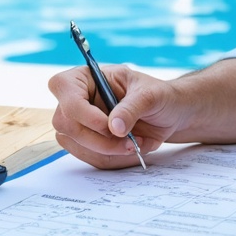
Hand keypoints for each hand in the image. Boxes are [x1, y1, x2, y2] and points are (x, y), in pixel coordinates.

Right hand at [48, 65, 187, 168]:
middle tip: (129, 141)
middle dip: (98, 139)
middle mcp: (78, 99)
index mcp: (87, 76)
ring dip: (108, 152)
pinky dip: (113, 159)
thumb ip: (132, 108)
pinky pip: (90, 158)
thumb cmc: (159, 96)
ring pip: (77, 145)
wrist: (172, 114)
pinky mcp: (89, 143)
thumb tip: (114, 127)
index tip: (109, 125)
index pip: (63, 88)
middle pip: (65, 124)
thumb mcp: (151, 95)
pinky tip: (132, 149)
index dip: (82, 111)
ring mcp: (81, 123)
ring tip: (136, 144)